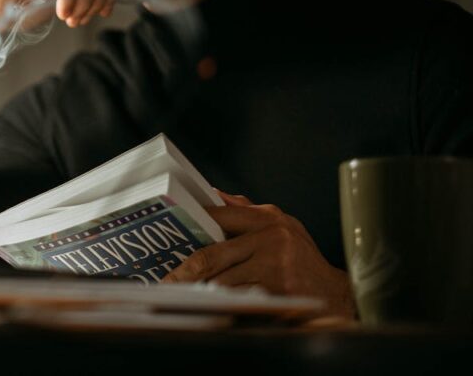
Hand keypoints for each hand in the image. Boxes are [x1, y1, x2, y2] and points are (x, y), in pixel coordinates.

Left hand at [160, 190, 356, 317]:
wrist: (336, 292)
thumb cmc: (302, 258)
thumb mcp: (281, 226)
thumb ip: (247, 211)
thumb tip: (213, 194)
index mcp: (268, 218)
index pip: (219, 214)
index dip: (192, 223)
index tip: (170, 232)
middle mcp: (271, 237)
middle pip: (213, 254)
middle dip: (186, 270)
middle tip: (166, 280)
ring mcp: (275, 265)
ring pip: (223, 280)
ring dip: (201, 291)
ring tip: (182, 296)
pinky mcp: (278, 290)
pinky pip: (240, 298)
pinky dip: (223, 304)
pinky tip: (210, 308)